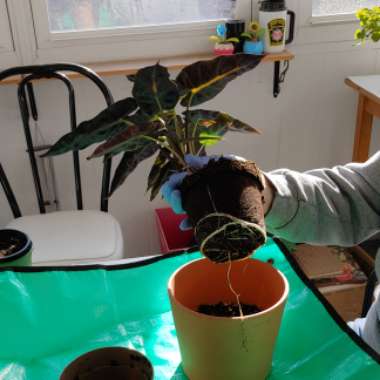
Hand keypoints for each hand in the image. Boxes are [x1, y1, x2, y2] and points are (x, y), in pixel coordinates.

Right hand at [160, 154, 274, 229]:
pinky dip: (189, 224)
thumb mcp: (227, 163)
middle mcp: (197, 191)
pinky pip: (196, 222)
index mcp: (198, 176)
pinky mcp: (211, 217)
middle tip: (179, 201)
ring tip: (182, 212)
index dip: (171, 186)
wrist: (261, 191)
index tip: (175, 190)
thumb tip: (187, 159)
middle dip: (173, 198)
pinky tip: (186, 226)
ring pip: (184, 208)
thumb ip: (207, 162)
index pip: (177, 181)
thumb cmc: (243, 173)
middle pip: (176, 195)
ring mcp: (203, 205)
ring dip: (179, 210)